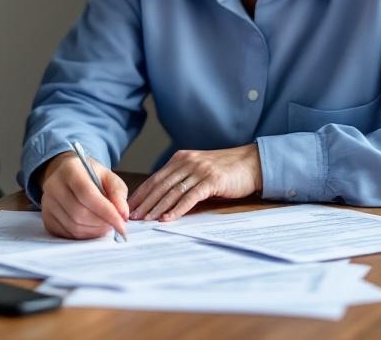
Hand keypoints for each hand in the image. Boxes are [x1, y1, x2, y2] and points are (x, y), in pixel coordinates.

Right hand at [38, 151, 128, 238]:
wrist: (66, 174)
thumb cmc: (89, 175)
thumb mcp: (108, 176)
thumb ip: (118, 193)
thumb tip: (122, 214)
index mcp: (70, 170)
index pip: (87, 194)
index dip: (106, 212)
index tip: (121, 224)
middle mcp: (54, 185)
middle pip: (79, 213)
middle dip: (101, 223)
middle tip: (114, 224)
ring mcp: (47, 203)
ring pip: (73, 227)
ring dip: (94, 231)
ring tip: (104, 225)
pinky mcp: (46, 217)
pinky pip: (66, 234)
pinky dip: (83, 236)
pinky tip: (92, 228)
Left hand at [128, 144, 261, 221]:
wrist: (251, 163)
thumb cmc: (225, 171)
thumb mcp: (198, 172)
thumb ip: (182, 180)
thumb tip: (161, 200)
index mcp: (180, 159)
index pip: (155, 178)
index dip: (141, 194)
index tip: (128, 207)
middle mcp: (186, 162)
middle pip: (160, 185)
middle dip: (144, 203)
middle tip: (132, 217)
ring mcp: (199, 170)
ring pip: (172, 192)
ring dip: (157, 207)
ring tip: (145, 220)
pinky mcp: (211, 180)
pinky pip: (190, 197)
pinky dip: (177, 209)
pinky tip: (167, 218)